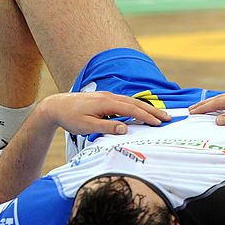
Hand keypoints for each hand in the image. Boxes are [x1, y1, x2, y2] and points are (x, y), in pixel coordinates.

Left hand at [40, 92, 169, 134]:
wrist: (56, 106)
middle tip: (168, 118)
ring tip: (159, 115)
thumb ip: (107, 127)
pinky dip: (137, 106)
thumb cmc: (70, 117)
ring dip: (147, 108)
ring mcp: (108, 96)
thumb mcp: (87, 126)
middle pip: (136, 103)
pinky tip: (142, 111)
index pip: (132, 109)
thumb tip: (125, 128)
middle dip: (153, 110)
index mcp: (107, 103)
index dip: (147, 116)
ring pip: (132, 101)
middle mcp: (110, 97)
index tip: (159, 123)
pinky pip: (125, 102)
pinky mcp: (105, 99)